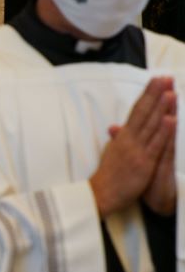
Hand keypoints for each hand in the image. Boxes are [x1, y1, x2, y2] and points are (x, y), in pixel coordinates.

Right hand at [90, 77, 175, 216]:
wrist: (100, 194)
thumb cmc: (107, 175)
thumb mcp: (110, 152)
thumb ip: (117, 138)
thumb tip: (116, 127)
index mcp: (122, 137)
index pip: (136, 110)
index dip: (147, 95)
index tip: (155, 80)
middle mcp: (129, 140)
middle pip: (144, 113)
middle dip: (155, 94)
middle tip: (164, 77)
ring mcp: (137, 150)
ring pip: (151, 125)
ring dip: (161, 107)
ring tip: (170, 91)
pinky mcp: (145, 163)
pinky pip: (156, 145)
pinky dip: (163, 131)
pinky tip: (170, 119)